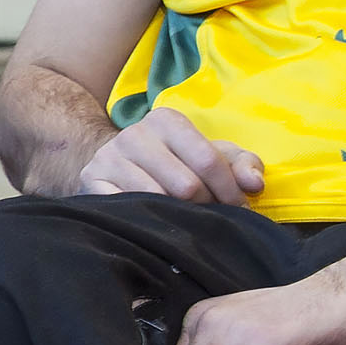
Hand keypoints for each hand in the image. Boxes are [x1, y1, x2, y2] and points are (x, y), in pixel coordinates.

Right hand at [74, 108, 267, 204]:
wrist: (119, 164)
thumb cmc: (176, 161)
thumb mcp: (213, 155)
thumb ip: (243, 164)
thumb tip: (254, 184)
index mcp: (167, 120)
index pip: (208, 160)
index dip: (229, 191)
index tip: (237, 208)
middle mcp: (135, 134)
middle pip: (185, 185)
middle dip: (204, 207)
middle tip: (207, 215)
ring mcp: (108, 158)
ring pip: (156, 200)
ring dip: (177, 218)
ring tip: (184, 219)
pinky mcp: (91, 182)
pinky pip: (125, 209)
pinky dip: (146, 222)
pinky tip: (155, 223)